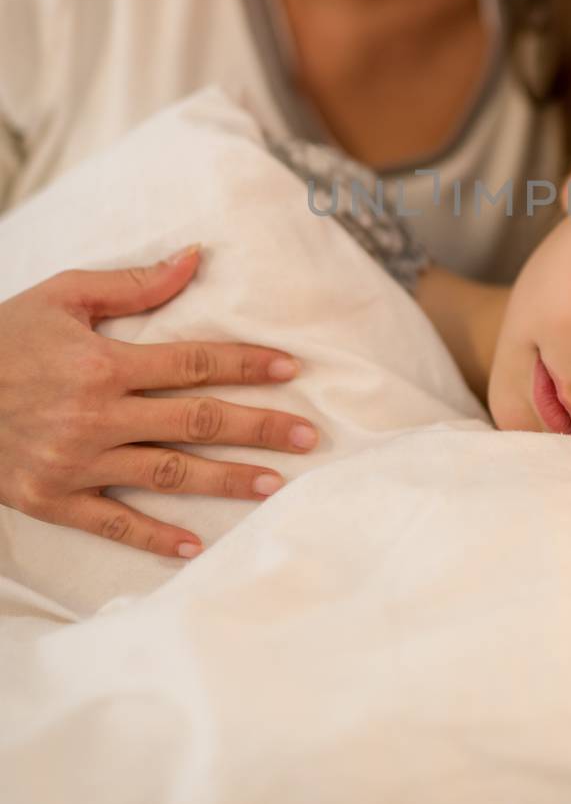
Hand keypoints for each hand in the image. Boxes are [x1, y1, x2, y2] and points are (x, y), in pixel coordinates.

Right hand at [0, 247, 316, 559]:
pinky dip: (154, 535)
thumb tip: (195, 258)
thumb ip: (133, 284)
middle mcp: (96, 415)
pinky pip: (112, 522)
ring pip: (168, 474)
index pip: (193, 362)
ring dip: (226, 480)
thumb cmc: (2, 337)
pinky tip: (195, 545)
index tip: (291, 368)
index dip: (246, 364)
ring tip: (275, 483)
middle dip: (258, 427)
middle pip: (196, 421)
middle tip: (309, 436)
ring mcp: (75, 462)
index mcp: (103, 362)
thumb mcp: (61, 296)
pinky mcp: (51, 499)